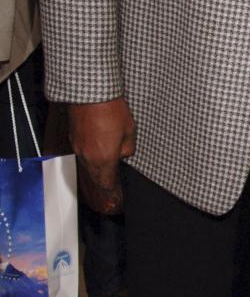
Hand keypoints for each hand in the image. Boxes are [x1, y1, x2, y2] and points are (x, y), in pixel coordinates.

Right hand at [68, 98, 136, 213]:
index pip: (107, 185)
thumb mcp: (130, 131)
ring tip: (101, 189)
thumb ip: (127, 149)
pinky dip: (88, 165)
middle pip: (94, 181)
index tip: (116, 205)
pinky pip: (81, 157)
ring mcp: (78, 148)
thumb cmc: (111, 109)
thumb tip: (124, 155)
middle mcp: (87, 157)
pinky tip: (94, 165)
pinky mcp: (73, 138)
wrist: (90, 91)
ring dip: (94, 180)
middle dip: (101, 194)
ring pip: (86, 170)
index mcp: (103, 159)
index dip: (111, 197)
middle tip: (108, 205)